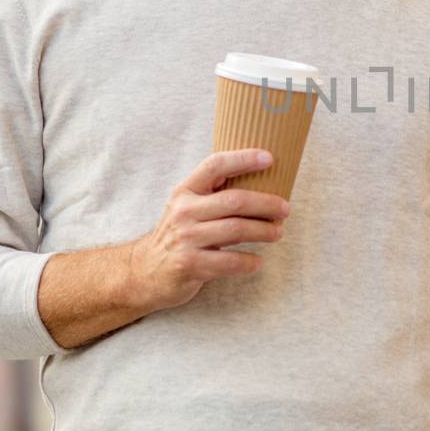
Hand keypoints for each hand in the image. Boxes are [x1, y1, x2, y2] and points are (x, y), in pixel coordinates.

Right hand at [122, 149, 290, 312]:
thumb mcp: (188, 208)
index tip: (269, 158)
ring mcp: (185, 239)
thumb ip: (214, 195)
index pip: (215, 165)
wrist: (144, 272)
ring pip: (236, 230)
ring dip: (263, 231)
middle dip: (266, 203)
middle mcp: (184, 212)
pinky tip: (258, 261)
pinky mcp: (190, 265)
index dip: (243, 159)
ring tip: (278, 233)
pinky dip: (249, 261)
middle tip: (285, 209)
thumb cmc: (179, 236)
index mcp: (185, 191)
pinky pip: (229, 261)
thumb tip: (262, 182)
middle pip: (234, 201)